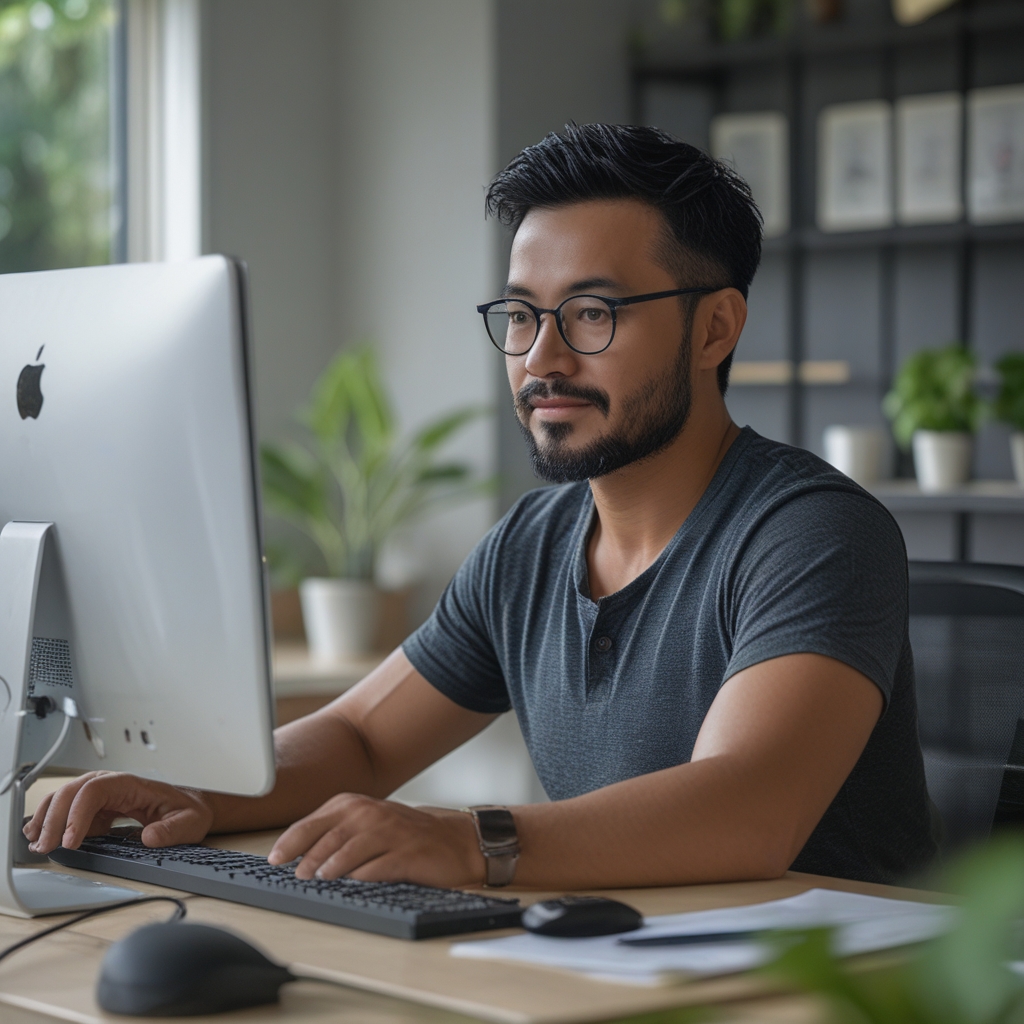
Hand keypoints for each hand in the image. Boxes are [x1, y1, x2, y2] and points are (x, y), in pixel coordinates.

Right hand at [23, 772, 214, 853]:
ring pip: (65, 798)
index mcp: (132, 784)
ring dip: (47, 818)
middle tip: (46, 847)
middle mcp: (113, 785)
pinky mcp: (98, 809)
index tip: (70, 841)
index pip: (95, 790)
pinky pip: (69, 811)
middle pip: (73, 792)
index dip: (78, 814)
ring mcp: (103, 796)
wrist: (191, 808)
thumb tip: (150, 837)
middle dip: (54, 818)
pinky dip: (52, 821)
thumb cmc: (188, 811)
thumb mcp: (189, 822)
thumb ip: (173, 830)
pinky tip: (42, 835)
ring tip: (37, 842)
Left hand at [267, 794, 486, 887]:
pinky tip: (352, 884)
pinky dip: (361, 877)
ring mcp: (390, 833)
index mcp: (354, 805)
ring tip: (318, 879)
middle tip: (296, 875)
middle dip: (307, 857)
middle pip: (329, 836)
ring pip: (350, 850)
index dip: (291, 842)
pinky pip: (378, 867)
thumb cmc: (403, 835)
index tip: (274, 859)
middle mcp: (371, 814)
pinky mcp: (407, 855)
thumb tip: (295, 856)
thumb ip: (334, 833)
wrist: (453, 840)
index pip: (313, 823)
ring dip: (330, 867)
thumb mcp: (366, 824)